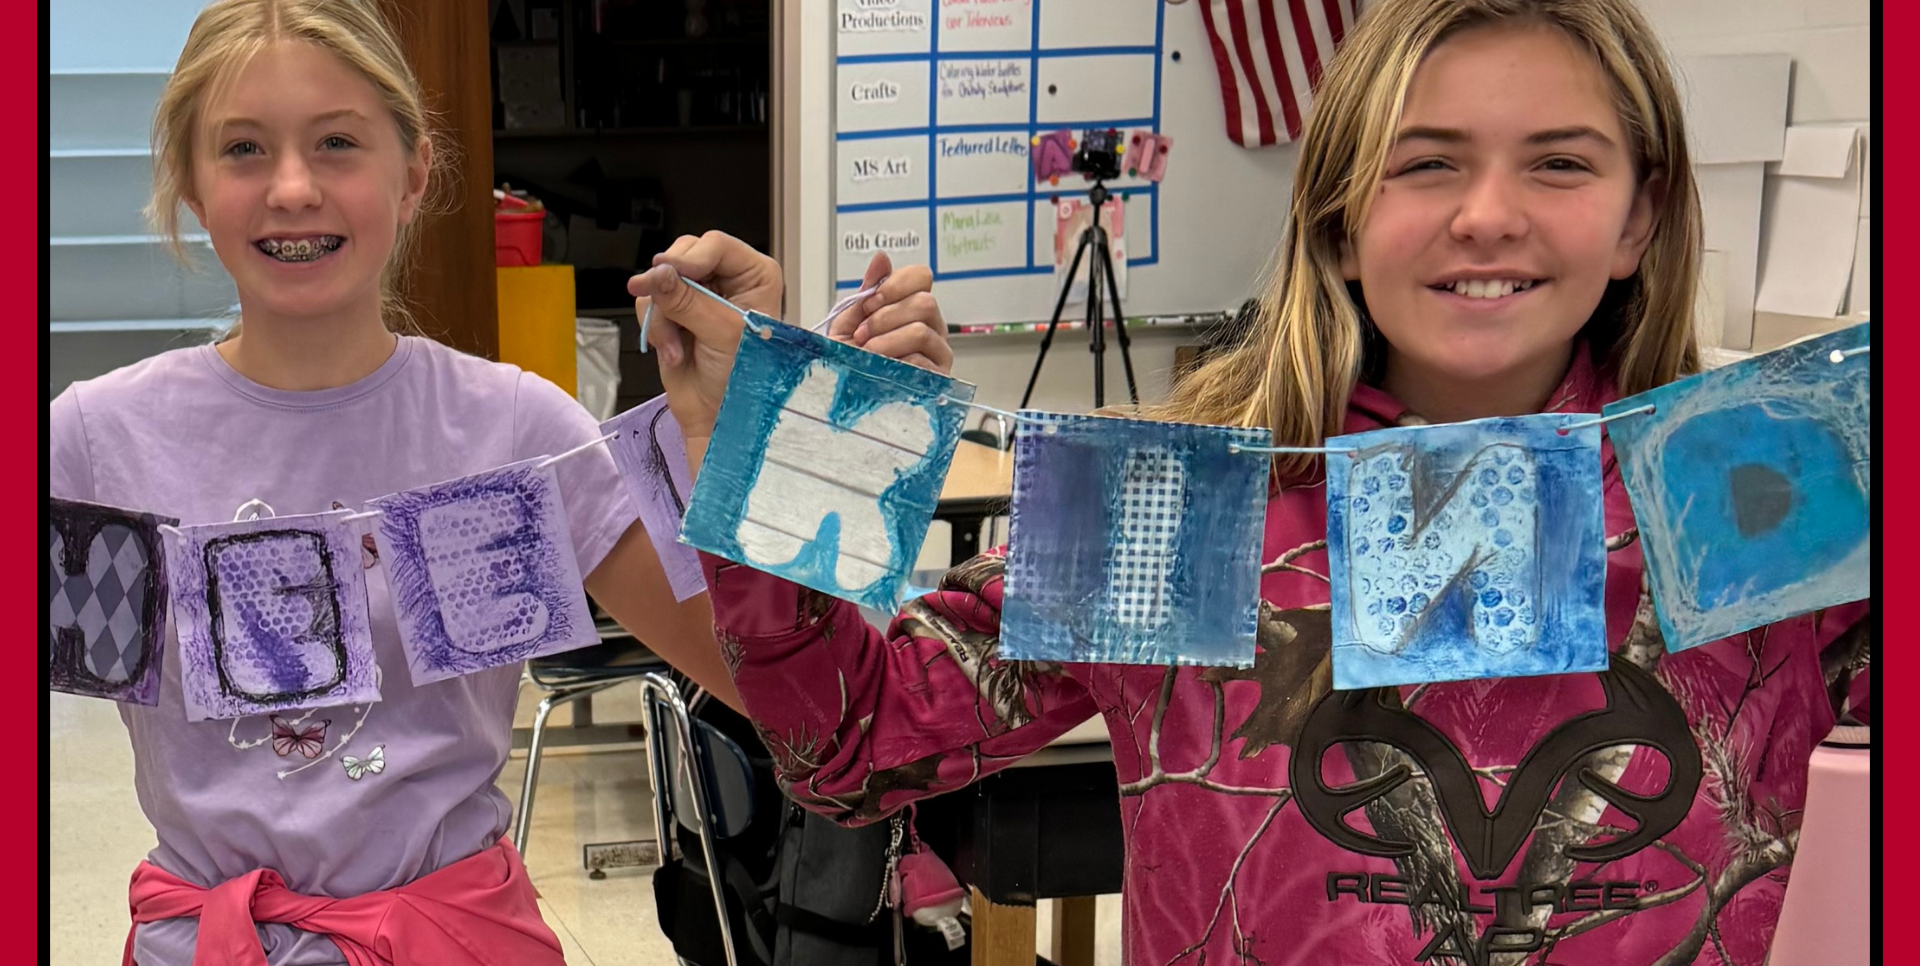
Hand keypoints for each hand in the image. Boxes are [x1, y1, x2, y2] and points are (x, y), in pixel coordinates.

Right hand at [629, 231, 783, 437]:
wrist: (719, 415)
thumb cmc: (742, 379)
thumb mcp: (721, 333)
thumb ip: (686, 300)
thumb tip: (657, 273)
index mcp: (755, 275)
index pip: (716, 246)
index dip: (690, 258)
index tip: (669, 273)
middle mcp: (728, 279)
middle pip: (683, 256)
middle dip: (672, 292)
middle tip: (672, 315)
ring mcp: (698, 294)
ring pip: (659, 279)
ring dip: (662, 316)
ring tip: (677, 346)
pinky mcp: (675, 311)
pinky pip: (648, 301)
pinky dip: (654, 327)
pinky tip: (672, 349)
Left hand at [826, 255, 953, 373]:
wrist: (844, 392)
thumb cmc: (849, 359)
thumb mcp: (850, 322)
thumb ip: (867, 292)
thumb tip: (881, 258)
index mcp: (914, 307)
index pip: (921, 276)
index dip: (895, 285)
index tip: (870, 304)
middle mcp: (932, 326)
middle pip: (925, 302)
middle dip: (885, 318)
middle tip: (863, 334)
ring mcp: (938, 352)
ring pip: (921, 331)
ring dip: (886, 341)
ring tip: (867, 353)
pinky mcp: (938, 378)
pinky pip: (921, 361)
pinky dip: (895, 363)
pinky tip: (881, 369)